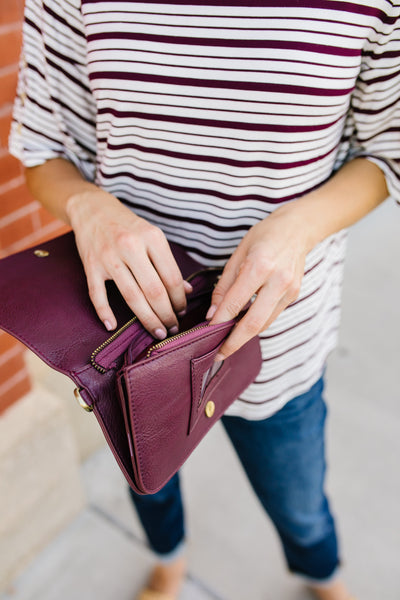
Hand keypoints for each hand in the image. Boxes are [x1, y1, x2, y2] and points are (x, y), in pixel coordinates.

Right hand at [67, 189, 191, 337]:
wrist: (93, 209)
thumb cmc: (128, 226)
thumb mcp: (153, 237)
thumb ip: (169, 264)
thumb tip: (187, 291)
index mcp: (152, 238)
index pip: (171, 277)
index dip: (180, 299)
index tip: (182, 311)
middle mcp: (131, 246)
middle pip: (154, 290)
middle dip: (166, 314)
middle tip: (172, 328)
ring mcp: (109, 257)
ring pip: (132, 296)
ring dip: (147, 319)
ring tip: (157, 331)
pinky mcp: (91, 265)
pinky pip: (98, 294)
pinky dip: (104, 312)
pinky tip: (113, 326)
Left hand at [207, 205, 310, 359]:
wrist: (298, 228)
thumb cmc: (264, 236)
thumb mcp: (238, 254)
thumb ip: (224, 286)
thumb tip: (213, 314)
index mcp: (260, 266)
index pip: (235, 303)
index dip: (219, 322)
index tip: (206, 334)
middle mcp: (277, 281)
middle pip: (254, 323)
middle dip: (234, 342)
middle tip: (218, 355)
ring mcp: (289, 290)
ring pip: (264, 324)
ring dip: (244, 336)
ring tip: (227, 342)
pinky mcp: (294, 296)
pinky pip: (271, 316)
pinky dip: (256, 324)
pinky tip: (243, 325)